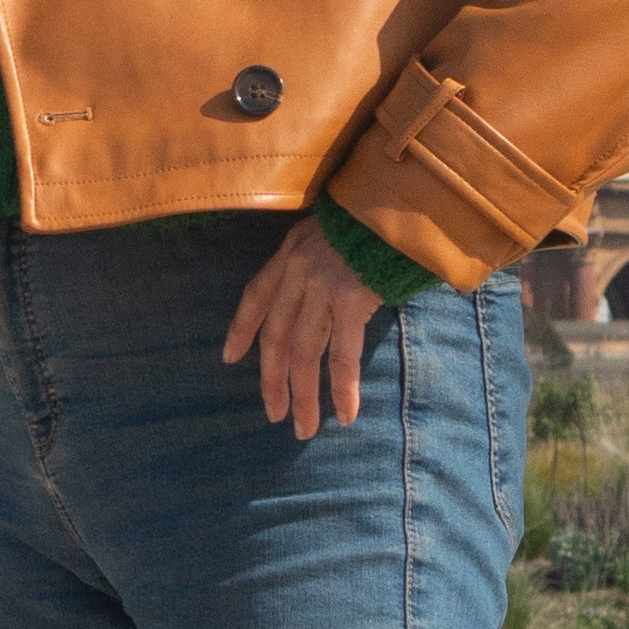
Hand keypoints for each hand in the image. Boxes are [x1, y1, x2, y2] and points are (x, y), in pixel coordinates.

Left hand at [225, 212, 381, 437]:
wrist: (398, 200)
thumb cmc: (373, 219)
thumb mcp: (329, 233)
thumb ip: (319, 264)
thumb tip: (325, 299)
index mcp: (289, 255)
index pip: (255, 298)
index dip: (241, 330)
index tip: (230, 359)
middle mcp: (298, 274)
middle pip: (277, 337)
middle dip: (272, 381)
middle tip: (274, 415)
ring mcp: (321, 288)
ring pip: (304, 353)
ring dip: (303, 396)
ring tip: (304, 427)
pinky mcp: (351, 301)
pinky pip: (343, 355)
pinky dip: (342, 388)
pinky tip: (344, 414)